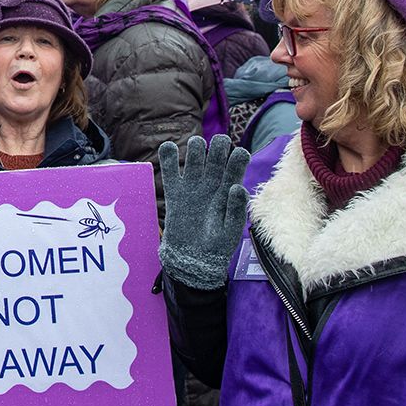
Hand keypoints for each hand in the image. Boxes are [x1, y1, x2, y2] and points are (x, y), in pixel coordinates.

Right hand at [158, 135, 250, 289]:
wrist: (194, 260)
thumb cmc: (217, 246)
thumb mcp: (231, 230)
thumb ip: (235, 209)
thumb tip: (236, 186)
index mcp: (230, 189)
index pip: (237, 163)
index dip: (238, 155)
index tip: (238, 154)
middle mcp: (212, 183)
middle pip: (216, 154)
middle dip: (217, 145)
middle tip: (216, 145)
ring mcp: (193, 186)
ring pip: (195, 156)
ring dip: (196, 146)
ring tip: (196, 147)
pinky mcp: (174, 191)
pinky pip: (170, 169)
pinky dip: (168, 156)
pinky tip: (168, 148)